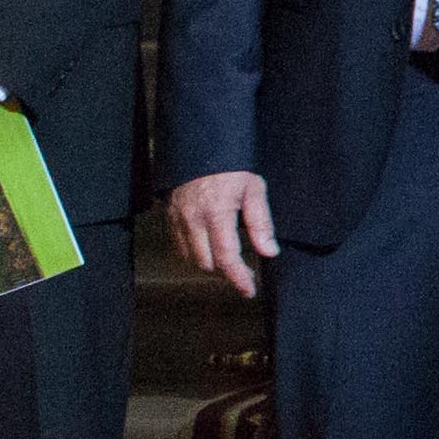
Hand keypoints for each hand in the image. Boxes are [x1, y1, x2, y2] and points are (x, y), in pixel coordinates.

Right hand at [167, 172, 277, 299]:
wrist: (200, 147)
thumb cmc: (231, 168)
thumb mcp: (254, 189)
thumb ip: (261, 223)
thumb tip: (269, 252)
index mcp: (217, 212)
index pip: (227, 257)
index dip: (238, 278)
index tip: (249, 290)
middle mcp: (193, 220)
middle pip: (207, 263)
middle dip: (226, 270)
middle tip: (243, 270)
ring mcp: (178, 220)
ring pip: (191, 259)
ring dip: (210, 262)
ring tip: (227, 256)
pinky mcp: (169, 218)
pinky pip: (179, 247)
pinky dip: (194, 253)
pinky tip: (209, 245)